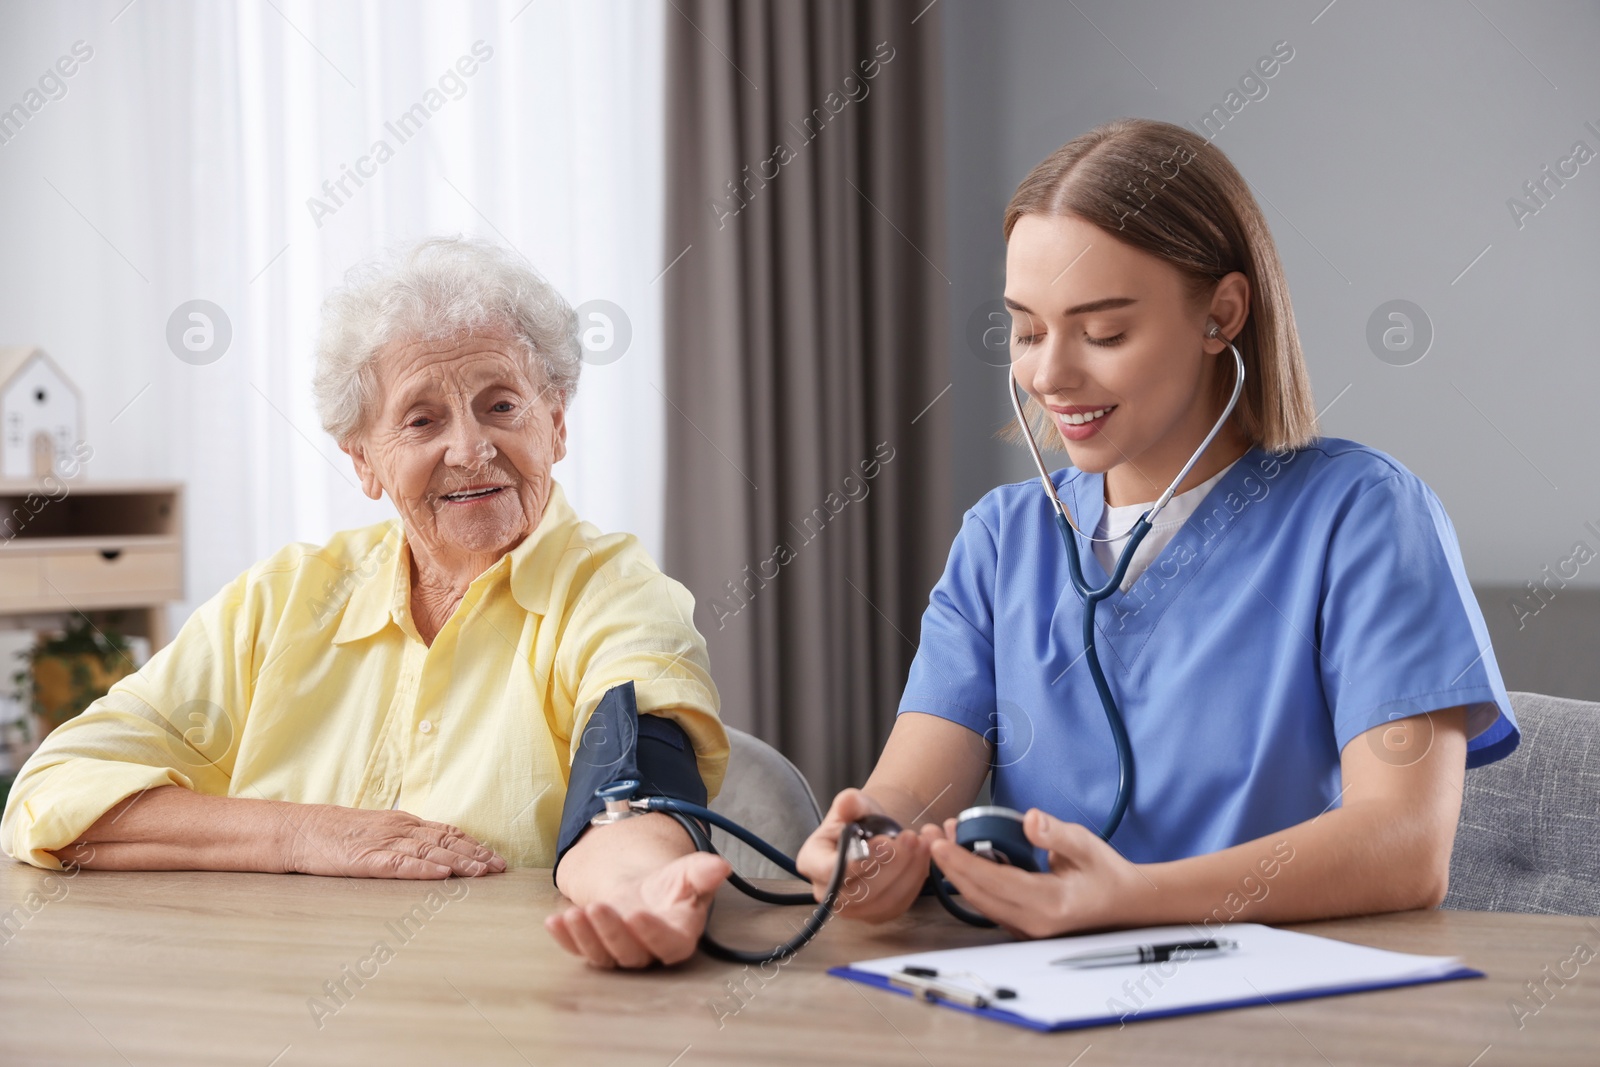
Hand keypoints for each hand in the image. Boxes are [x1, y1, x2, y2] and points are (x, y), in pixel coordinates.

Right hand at [283, 803, 506, 878]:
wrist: (298, 830)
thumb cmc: (335, 833)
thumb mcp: (375, 831)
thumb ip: (401, 839)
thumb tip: (428, 850)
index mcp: (402, 823)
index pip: (446, 832)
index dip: (473, 844)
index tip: (494, 856)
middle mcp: (399, 829)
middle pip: (445, 841)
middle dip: (476, 855)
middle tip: (500, 868)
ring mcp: (383, 843)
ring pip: (430, 853)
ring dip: (459, 863)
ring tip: (482, 872)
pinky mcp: (366, 860)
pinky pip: (400, 865)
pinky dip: (423, 870)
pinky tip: (442, 876)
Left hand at [545, 851, 730, 967]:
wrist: (644, 889)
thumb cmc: (670, 886)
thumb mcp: (689, 873)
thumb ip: (703, 873)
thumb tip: (721, 866)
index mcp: (677, 937)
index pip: (668, 945)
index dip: (653, 935)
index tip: (637, 913)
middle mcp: (648, 951)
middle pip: (631, 954)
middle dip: (611, 932)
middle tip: (598, 907)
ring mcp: (619, 952)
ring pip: (603, 956)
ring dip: (585, 937)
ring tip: (572, 913)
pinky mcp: (595, 948)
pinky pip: (579, 950)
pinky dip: (564, 939)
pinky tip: (553, 922)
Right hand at [795, 788, 931, 922]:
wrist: (875, 836)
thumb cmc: (859, 820)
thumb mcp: (853, 805)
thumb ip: (849, 803)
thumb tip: (846, 803)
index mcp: (812, 862)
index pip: (831, 871)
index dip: (858, 861)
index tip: (884, 842)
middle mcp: (827, 892)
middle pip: (859, 891)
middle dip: (891, 864)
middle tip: (911, 837)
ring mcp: (852, 909)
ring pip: (883, 900)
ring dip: (908, 871)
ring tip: (920, 843)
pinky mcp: (876, 915)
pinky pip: (899, 904)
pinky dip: (915, 880)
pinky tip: (923, 858)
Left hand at [927, 809, 1150, 937]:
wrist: (1125, 903)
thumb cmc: (1106, 873)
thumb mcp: (1086, 845)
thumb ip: (1057, 834)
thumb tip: (1030, 819)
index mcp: (1049, 904)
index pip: (994, 883)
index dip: (962, 862)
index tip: (939, 842)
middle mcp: (1033, 923)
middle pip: (978, 895)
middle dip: (948, 865)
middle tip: (929, 836)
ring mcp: (1027, 928)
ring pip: (980, 901)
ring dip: (957, 872)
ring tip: (941, 840)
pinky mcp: (1022, 925)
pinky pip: (989, 903)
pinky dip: (972, 880)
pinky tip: (963, 856)